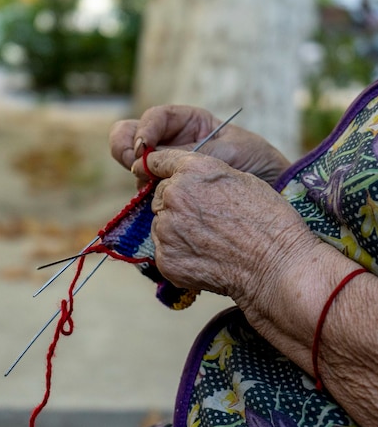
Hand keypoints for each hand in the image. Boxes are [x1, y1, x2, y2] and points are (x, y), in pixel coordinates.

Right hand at [109, 105, 289, 186]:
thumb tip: (147, 164)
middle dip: (127, 148)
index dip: (145, 128)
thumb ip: (190, 154)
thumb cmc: (257, 162)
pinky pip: (148, 193)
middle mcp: (174, 145)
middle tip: (134, 163)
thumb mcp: (228, 151)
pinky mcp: (170, 195)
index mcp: (190, 124)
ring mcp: (168, 171)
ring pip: (135, 168)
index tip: (145, 145)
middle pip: (132, 139)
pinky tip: (155, 202)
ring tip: (153, 187)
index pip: (156, 118)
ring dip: (138, 176)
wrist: (276, 191)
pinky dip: (146, 197)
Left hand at [146, 148, 317, 326]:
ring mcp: (167, 229)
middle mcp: (174, 195)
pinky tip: (205, 257)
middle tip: (204, 220)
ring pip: (161, 224)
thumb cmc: (268, 221)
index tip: (150, 170)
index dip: (156, 166)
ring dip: (176, 230)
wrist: (276, 265)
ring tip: (209, 241)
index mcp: (193, 170)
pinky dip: (179, 254)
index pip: (158, 161)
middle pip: (160, 196)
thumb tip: (188, 181)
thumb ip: (206, 176)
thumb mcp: (242, 179)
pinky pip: (164, 251)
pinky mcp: (166, 259)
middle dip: (175, 204)